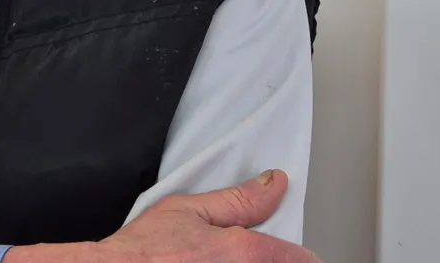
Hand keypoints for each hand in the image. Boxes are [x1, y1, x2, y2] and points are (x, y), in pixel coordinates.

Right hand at [10, 170, 320, 262]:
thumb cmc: (140, 252)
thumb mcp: (187, 209)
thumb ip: (237, 200)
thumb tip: (273, 184)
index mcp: (243, 253)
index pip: (297, 258)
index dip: (300, 256)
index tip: (299, 256)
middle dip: (265, 259)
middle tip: (237, 253)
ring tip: (214, 259)